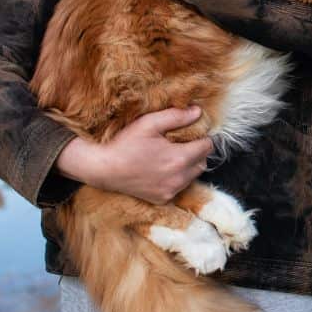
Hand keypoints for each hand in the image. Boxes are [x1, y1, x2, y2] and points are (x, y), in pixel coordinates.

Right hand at [55, 107, 213, 203]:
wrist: (103, 169)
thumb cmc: (125, 143)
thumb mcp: (149, 123)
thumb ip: (176, 116)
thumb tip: (198, 112)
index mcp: (178, 158)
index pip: (207, 146)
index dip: (202, 136)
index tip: (191, 132)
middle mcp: (178, 178)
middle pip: (203, 162)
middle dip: (197, 151)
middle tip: (182, 142)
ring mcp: (171, 191)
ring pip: (194, 175)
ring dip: (189, 165)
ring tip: (172, 155)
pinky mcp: (163, 199)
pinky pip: (180, 187)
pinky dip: (178, 178)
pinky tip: (163, 169)